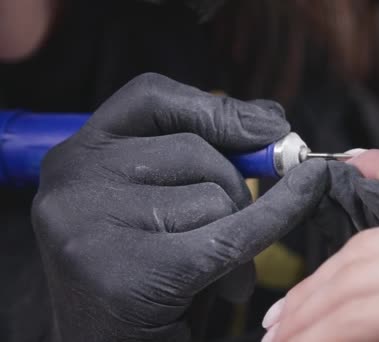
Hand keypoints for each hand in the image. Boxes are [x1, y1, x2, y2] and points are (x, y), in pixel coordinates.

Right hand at [31, 73, 329, 340]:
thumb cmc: (143, 273)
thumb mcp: (160, 202)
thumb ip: (202, 155)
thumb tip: (270, 118)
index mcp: (76, 155)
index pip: (152, 98)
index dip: (216, 108)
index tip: (269, 124)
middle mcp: (72, 183)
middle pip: (196, 151)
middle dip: (236, 186)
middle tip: (236, 226)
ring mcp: (92, 227)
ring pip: (216, 196)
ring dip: (238, 231)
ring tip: (221, 271)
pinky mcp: (129, 273)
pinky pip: (233, 234)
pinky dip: (276, 219)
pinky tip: (302, 204)